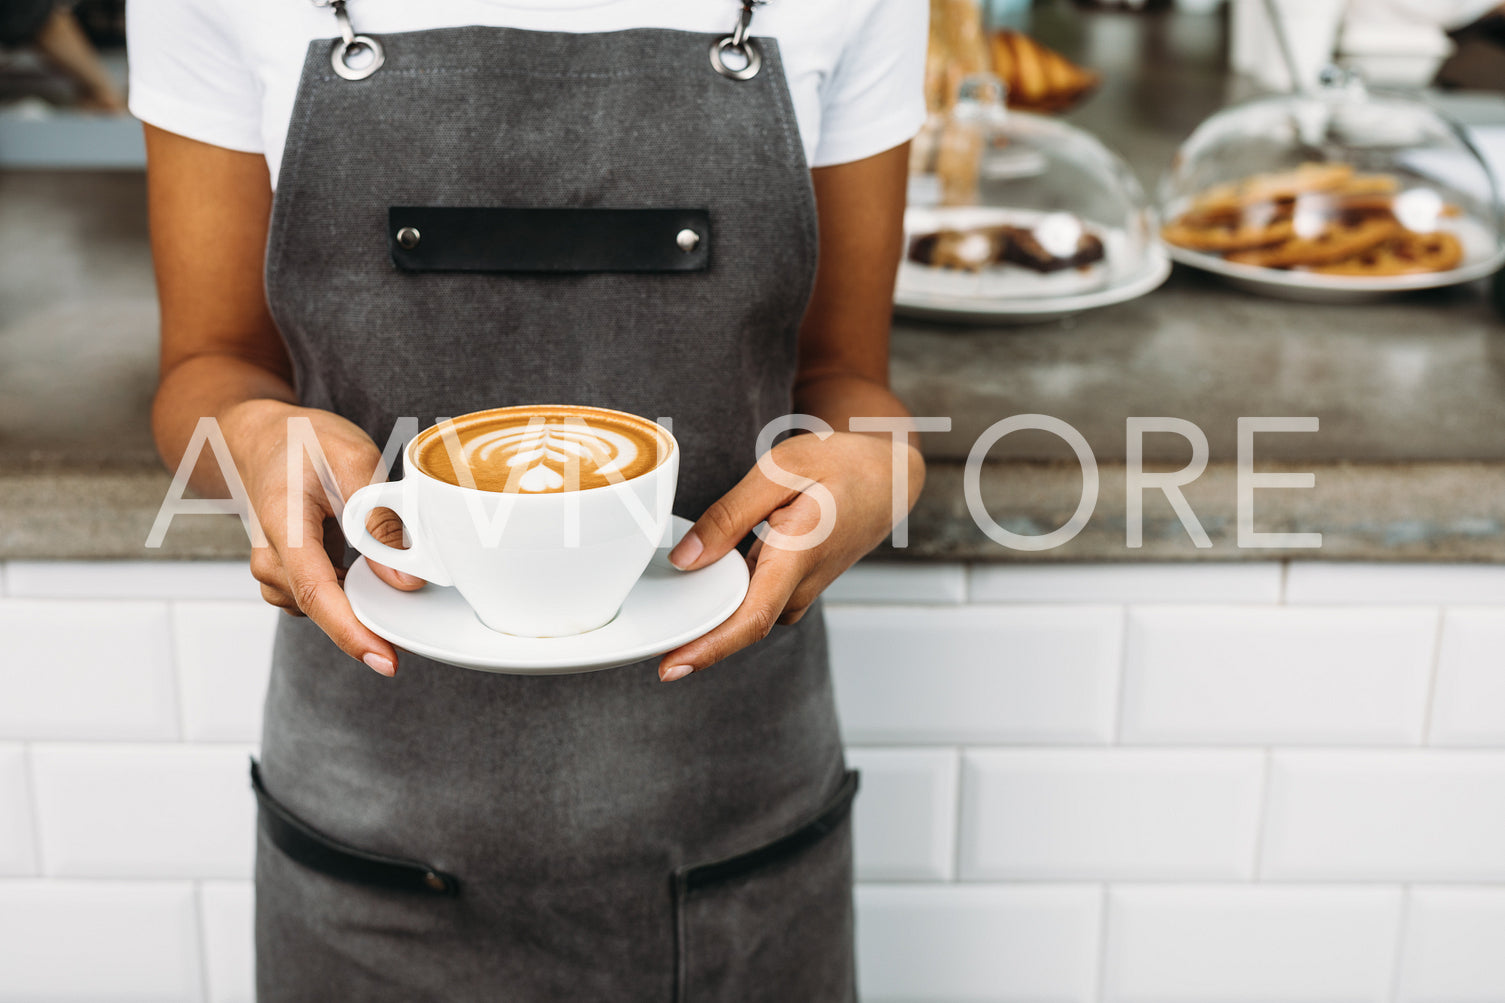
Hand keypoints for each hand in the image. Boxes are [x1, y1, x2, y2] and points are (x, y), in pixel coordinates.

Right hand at [223, 400, 422, 675]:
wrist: (265, 438)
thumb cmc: (306, 442)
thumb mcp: (353, 460)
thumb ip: (379, 521)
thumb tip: (405, 583)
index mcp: (283, 525)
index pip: (316, 591)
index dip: (352, 631)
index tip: (385, 661)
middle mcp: (270, 557)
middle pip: (323, 607)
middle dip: (369, 622)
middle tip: (414, 618)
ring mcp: (274, 571)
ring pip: (324, 606)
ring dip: (359, 600)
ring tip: (382, 563)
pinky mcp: (287, 577)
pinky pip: (322, 599)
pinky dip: (348, 591)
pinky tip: (364, 567)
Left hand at [657, 430, 921, 680]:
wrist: (886, 477)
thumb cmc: (840, 466)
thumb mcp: (780, 471)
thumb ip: (730, 516)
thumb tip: (685, 560)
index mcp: (798, 556)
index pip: (749, 619)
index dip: (708, 648)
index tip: (670, 668)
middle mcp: (799, 587)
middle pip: (736, 623)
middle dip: (691, 630)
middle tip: (644, 624)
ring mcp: (798, 593)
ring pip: (741, 612)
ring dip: (707, 608)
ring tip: (672, 592)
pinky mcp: (792, 589)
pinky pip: (750, 601)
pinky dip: (724, 593)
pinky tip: (706, 574)